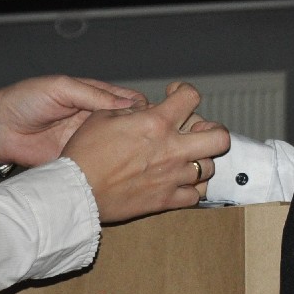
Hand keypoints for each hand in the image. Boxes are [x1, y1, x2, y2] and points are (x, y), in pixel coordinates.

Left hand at [0, 76, 146, 166]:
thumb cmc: (26, 100)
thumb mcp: (61, 88)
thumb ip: (93, 94)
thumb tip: (128, 104)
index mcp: (94, 97)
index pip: (128, 101)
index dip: (143, 107)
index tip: (153, 116)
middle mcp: (94, 119)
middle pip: (127, 125)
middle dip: (140, 130)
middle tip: (150, 139)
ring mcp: (87, 140)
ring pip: (117, 145)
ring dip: (129, 149)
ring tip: (140, 155)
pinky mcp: (77, 158)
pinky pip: (98, 162)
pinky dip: (111, 165)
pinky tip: (122, 169)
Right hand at [62, 83, 231, 222]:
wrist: (75, 192)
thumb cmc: (84, 153)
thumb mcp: (103, 117)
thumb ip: (131, 110)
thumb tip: (146, 107)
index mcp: (157, 123)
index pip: (191, 97)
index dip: (185, 92)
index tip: (176, 96)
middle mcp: (172, 149)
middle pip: (219, 138)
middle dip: (214, 131)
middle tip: (198, 131)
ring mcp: (172, 177)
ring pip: (209, 168)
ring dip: (200, 160)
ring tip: (186, 158)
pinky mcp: (166, 201)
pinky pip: (195, 196)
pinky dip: (191, 189)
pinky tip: (180, 182)